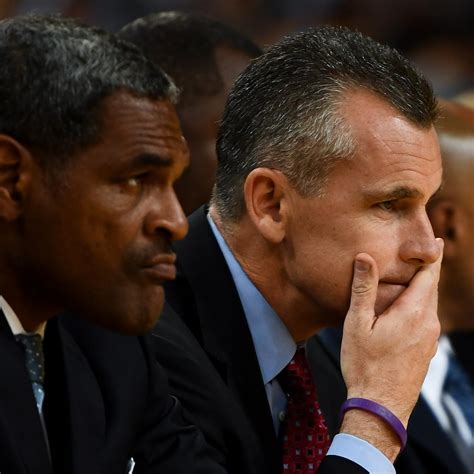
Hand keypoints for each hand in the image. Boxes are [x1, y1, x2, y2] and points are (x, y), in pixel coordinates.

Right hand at [339, 239, 443, 459]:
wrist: (381, 407)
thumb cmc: (364, 364)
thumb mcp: (357, 324)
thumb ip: (364, 288)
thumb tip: (365, 256)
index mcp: (414, 313)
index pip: (428, 275)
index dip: (432, 256)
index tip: (435, 239)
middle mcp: (429, 323)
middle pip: (432, 288)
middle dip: (428, 269)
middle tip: (424, 252)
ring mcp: (430, 339)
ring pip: (430, 304)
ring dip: (423, 288)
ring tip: (412, 277)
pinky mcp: (427, 351)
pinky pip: (427, 319)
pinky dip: (420, 306)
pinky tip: (405, 309)